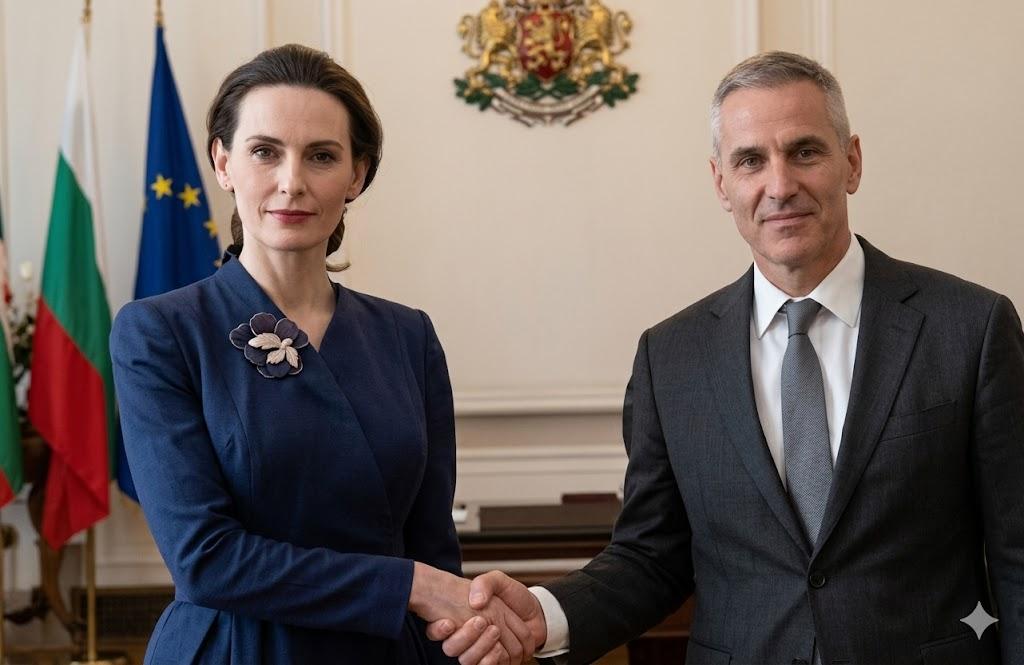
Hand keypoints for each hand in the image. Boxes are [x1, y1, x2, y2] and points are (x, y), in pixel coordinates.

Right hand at [426, 571, 546, 663]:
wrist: (537, 611)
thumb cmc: (514, 595)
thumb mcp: (498, 580)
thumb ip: (485, 583)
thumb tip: (475, 602)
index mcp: (463, 618)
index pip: (439, 631)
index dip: (438, 631)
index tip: (448, 623)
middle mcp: (468, 637)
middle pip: (452, 649)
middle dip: (465, 637)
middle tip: (481, 621)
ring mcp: (480, 650)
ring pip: (468, 660)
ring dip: (481, 646)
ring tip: (494, 630)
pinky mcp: (495, 661)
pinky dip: (492, 659)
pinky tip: (498, 648)